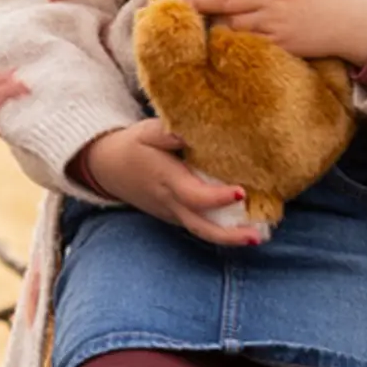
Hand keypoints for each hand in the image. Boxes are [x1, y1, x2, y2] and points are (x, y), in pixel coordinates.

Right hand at [76, 118, 264, 245]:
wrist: (108, 168)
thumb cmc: (133, 146)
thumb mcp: (145, 132)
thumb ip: (168, 131)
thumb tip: (191, 128)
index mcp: (166, 179)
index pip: (194, 195)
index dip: (217, 197)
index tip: (241, 192)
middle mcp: (171, 202)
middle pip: (201, 226)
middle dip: (229, 235)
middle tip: (256, 236)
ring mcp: (173, 214)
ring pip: (202, 231)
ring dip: (230, 238)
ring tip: (258, 237)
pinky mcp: (176, 216)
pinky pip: (200, 227)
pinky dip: (221, 230)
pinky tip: (245, 228)